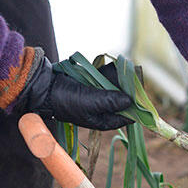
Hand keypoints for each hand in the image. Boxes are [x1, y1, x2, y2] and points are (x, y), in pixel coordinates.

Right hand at [17, 55, 132, 129]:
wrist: (45, 88)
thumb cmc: (66, 100)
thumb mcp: (90, 102)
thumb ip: (110, 101)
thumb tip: (130, 101)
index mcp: (104, 120)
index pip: (127, 117)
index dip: (136, 108)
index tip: (142, 95)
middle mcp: (104, 110)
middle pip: (124, 100)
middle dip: (129, 89)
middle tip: (135, 78)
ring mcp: (99, 97)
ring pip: (117, 88)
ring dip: (121, 79)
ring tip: (127, 70)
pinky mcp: (93, 85)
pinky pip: (108, 79)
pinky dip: (112, 73)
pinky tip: (116, 67)